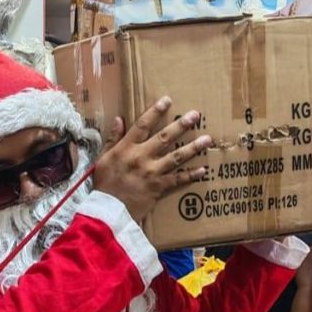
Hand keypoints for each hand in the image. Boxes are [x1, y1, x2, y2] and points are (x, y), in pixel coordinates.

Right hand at [92, 96, 211, 222]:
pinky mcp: (158, 187)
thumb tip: (119, 119)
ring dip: (193, 147)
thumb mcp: (103, 159)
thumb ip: (112, 139)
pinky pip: (178, 180)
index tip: (167, 100)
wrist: (108, 211)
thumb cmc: (104, 185)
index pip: (142, 125)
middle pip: (164, 137)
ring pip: (176, 157)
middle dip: (181, 125)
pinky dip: (191, 175)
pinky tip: (203, 170)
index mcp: (126, 148)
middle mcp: (141, 157)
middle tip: (195, 115)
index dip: (155, 111)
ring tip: (207, 139)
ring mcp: (152, 172)